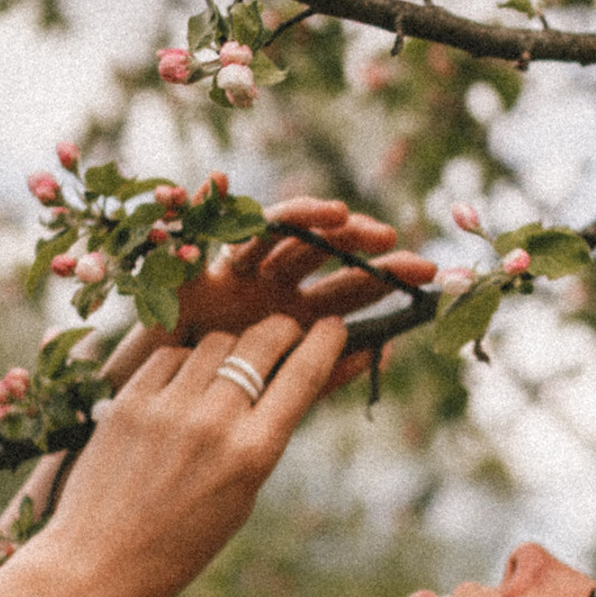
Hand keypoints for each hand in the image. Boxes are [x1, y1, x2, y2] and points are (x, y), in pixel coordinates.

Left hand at [29, 314, 348, 596]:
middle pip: (262, 341)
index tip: (333, 328)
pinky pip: (171, 355)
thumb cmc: (182, 541)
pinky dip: (185, 361)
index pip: (303, 375)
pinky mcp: (128, 401)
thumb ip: (266, 438)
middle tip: (285, 333)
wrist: (100, 561)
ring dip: (231, 348)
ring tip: (227, 371)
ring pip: (216, 342)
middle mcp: (213, 423)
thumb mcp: (242, 496)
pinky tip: (184, 384)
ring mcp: (167, 408)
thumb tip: (298, 384)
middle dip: (282, 329)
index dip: (326, 342)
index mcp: (252, 454)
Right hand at [170, 197, 432, 386]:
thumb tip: (387, 350)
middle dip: (354, 239)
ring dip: (304, 216)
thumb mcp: (282, 388)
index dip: (387, 274)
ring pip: (273, 234)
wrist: (169, 415)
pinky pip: (198, 230)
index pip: (350, 286)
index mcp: (300, 313)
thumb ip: (328, 372)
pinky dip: (204, 200)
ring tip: (336, 212)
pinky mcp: (193, 269)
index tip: (426, 270)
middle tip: (387, 236)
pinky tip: (218, 182)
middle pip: (320, 251)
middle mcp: (272, 285)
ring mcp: (235, 273)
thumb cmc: (226, 402)